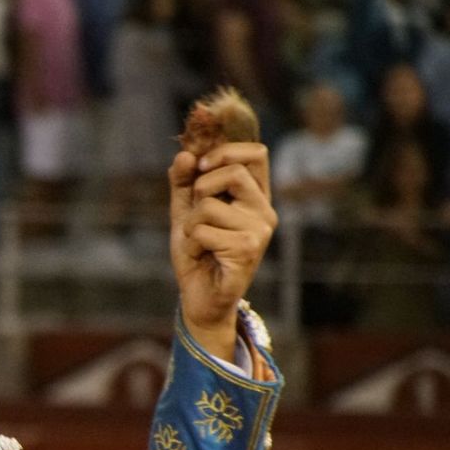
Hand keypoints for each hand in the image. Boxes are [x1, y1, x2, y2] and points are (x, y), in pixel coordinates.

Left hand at [169, 144, 277, 359]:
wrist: (199, 297)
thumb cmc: (197, 253)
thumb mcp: (185, 211)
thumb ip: (184, 182)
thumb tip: (185, 154)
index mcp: (255, 196)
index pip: (257, 153)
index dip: (225, 151)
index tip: (200, 166)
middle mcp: (264, 211)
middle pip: (234, 172)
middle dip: (201, 188)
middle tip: (196, 214)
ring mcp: (259, 231)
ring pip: (210, 205)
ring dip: (190, 224)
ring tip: (197, 242)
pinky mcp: (247, 250)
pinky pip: (203, 231)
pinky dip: (191, 243)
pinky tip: (202, 256)